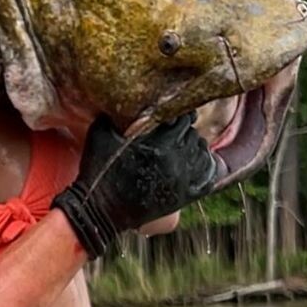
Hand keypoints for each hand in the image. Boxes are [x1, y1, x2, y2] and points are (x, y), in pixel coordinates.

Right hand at [52, 113, 217, 258]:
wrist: (101, 210)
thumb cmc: (98, 171)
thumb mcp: (99, 135)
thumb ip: (112, 113)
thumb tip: (119, 97)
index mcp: (159, 144)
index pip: (185, 120)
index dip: (180, 117)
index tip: (172, 119)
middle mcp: (175, 161)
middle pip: (194, 136)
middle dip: (185, 133)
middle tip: (174, 134)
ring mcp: (182, 180)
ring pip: (202, 154)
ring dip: (194, 148)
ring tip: (181, 149)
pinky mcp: (184, 197)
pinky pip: (208, 177)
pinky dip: (205, 167)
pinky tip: (194, 164)